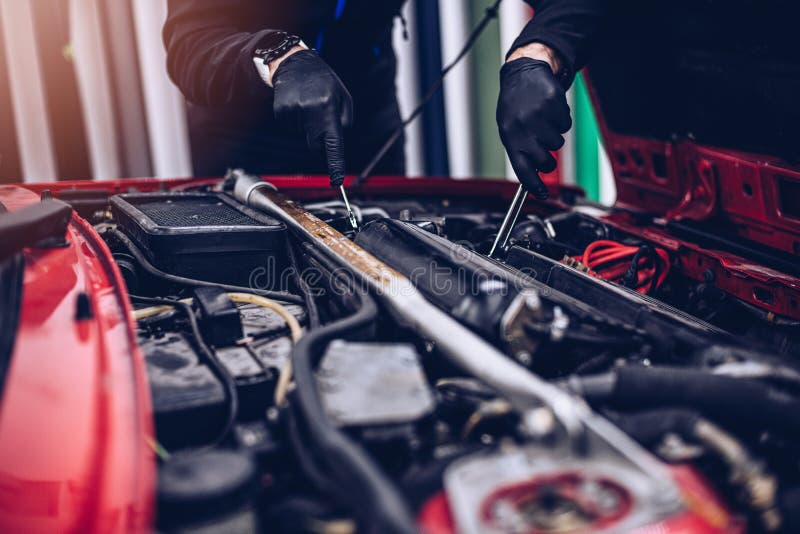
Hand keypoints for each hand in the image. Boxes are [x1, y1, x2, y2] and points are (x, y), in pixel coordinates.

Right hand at [272, 49, 352, 186]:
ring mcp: (293, 112)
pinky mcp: (281, 112)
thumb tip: (336, 145)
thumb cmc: (324, 82)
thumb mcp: (343, 97)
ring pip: (303, 135)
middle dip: (320, 139)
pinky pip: (292, 127)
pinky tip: (297, 103)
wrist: (295, 63)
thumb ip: (344, 121)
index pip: (333, 143)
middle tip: (320, 119)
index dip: (335, 164)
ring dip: (308, 125)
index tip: (337, 181)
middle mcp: (310, 112)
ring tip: (308, 103)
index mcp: (328, 108)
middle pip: (316, 145)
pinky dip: (296, 120)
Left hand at [497, 44, 570, 198]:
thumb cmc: (515, 106)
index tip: (541, 194)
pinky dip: (561, 120)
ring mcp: (539, 116)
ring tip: (542, 121)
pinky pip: (566, 125)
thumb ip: (520, 150)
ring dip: (554, 135)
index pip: (522, 169)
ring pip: (558, 143)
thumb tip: (533, 175)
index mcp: (510, 137)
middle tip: (544, 148)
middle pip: (545, 161)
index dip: (533, 185)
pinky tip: (549, 110)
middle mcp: (524, 128)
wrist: (523, 73)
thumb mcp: (509, 129)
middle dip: (548, 160)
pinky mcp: (554, 104)